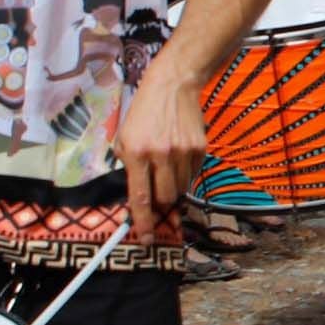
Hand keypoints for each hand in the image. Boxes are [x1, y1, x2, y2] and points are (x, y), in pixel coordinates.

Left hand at [110, 65, 211, 245]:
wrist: (173, 85)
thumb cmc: (143, 112)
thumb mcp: (124, 137)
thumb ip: (128, 166)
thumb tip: (138, 196)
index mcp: (136, 153)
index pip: (140, 197)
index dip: (143, 222)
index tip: (147, 240)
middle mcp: (160, 155)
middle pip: (164, 199)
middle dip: (159, 205)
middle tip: (156, 200)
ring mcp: (183, 152)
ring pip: (180, 189)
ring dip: (172, 190)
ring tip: (166, 172)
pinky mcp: (200, 149)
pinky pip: (192, 175)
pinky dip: (184, 175)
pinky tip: (177, 159)